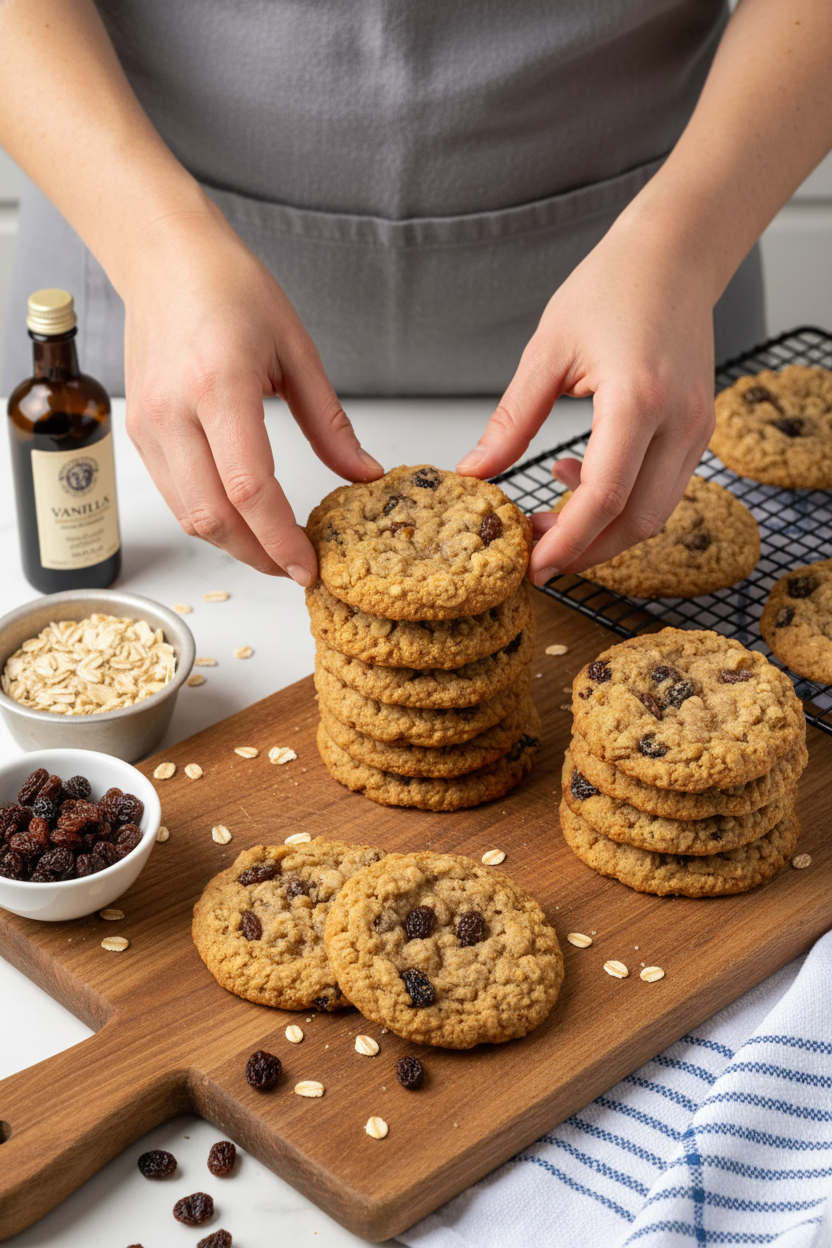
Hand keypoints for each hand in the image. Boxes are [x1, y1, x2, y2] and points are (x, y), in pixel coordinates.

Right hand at [123, 206, 382, 582]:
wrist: (164, 258)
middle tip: (297, 569)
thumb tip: (364, 475)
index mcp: (219, 386)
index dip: (281, 538)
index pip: (250, 488)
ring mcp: (148, 426)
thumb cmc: (230, 288)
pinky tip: (244, 520)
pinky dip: (211, 519)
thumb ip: (330, 423)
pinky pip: (176, 495)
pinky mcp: (139, 433)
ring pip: (190, 515)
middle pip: (213, 516)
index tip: (310, 566)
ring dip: (234, 544)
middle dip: (259, 556)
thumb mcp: (297, 349)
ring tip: (275, 551)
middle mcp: (174, 412)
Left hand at [455, 210, 716, 585]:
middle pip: (638, 520)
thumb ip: (512, 420)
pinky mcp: (699, 428)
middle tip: (536, 557)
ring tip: (549, 520)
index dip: (567, 540)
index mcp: (638, 398)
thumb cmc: (613, 284)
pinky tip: (577, 478)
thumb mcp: (547, 350)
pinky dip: (623, 502)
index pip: (605, 495)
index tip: (532, 564)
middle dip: (586, 550)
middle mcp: (679, 419)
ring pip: (656, 512)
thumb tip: (475, 472)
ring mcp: (697, 427)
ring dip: (603, 531)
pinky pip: (663, 488)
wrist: (675, 253)